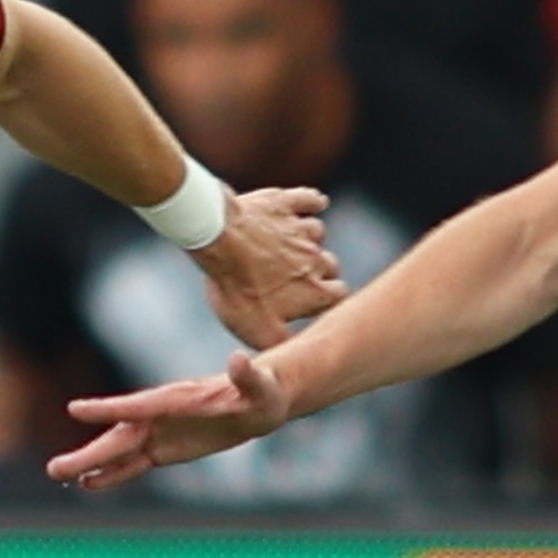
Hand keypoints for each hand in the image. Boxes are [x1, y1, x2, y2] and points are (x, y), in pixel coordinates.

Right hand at [49, 347, 301, 493]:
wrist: (260, 399)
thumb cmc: (263, 389)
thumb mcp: (258, 384)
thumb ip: (245, 375)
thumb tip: (238, 359)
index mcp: (177, 398)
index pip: (138, 405)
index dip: (108, 409)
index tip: (75, 409)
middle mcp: (160, 415)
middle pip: (118, 435)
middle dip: (88, 452)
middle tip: (54, 467)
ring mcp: (159, 432)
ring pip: (118, 451)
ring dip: (90, 464)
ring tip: (58, 475)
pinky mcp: (165, 449)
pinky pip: (133, 464)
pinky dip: (112, 474)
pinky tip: (89, 485)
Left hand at [192, 184, 343, 348]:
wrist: (217, 238)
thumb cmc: (236, 287)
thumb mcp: (256, 330)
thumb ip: (283, 344)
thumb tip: (297, 357)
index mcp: (314, 290)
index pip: (339, 296)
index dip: (329, 300)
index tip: (317, 303)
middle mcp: (315, 258)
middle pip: (331, 265)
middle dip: (320, 271)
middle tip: (296, 277)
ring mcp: (300, 228)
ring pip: (318, 234)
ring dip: (308, 240)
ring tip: (287, 247)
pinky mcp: (284, 203)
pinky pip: (309, 200)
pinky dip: (312, 203)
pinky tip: (313, 204)